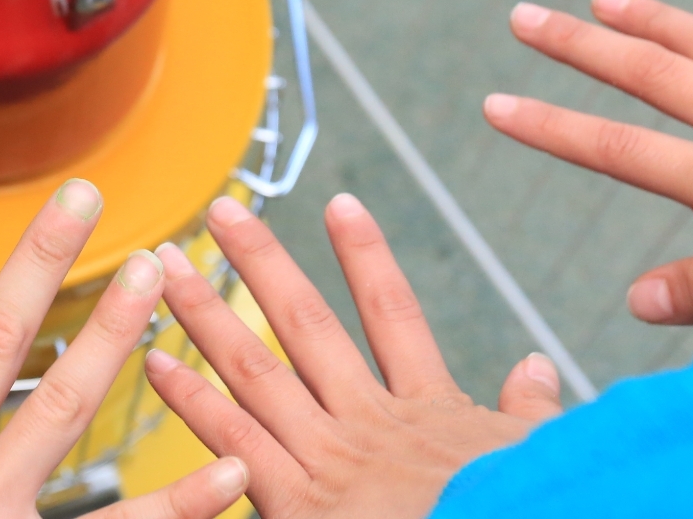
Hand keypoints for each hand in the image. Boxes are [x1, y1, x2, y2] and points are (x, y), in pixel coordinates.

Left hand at [144, 194, 560, 518]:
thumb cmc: (518, 508)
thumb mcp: (533, 461)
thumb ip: (528, 413)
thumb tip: (536, 364)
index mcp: (429, 411)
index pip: (392, 315)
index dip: (366, 257)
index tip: (339, 204)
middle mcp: (368, 421)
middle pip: (306, 323)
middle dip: (259, 261)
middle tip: (221, 209)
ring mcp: (328, 458)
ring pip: (256, 369)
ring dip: (206, 313)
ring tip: (166, 264)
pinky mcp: (297, 502)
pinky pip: (232, 438)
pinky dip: (192, 399)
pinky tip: (156, 361)